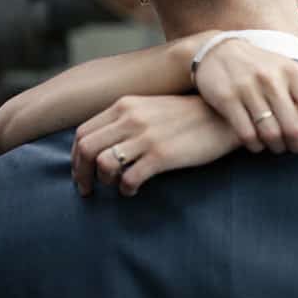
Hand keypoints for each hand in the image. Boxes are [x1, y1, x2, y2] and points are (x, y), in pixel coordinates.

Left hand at [71, 94, 238, 196]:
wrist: (222, 118)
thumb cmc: (187, 116)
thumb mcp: (150, 108)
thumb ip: (126, 119)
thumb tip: (102, 144)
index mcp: (124, 105)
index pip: (83, 132)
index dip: (75, 157)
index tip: (80, 172)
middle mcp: (130, 118)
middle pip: (86, 149)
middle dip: (80, 174)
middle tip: (86, 190)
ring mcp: (146, 137)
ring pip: (103, 164)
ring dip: (104, 180)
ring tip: (115, 186)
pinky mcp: (161, 155)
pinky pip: (129, 178)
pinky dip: (125, 190)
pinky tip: (133, 191)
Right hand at [193, 40, 297, 154]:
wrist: (219, 52)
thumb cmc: (266, 67)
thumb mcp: (296, 73)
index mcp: (294, 73)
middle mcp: (273, 79)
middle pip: (295, 128)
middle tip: (296, 149)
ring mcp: (248, 88)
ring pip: (271, 134)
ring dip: (277, 148)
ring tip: (278, 147)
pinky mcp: (227, 98)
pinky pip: (246, 134)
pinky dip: (255, 146)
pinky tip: (257, 144)